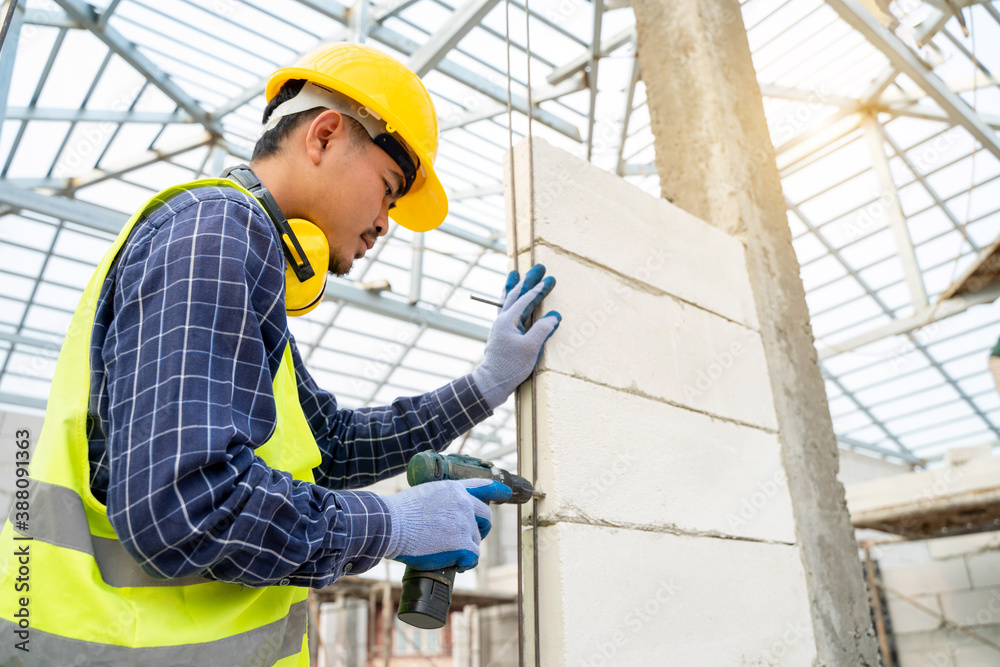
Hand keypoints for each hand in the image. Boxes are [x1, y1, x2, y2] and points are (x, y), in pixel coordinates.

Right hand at [383, 478, 511, 570]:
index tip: (506, 492)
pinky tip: (456, 565)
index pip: (481, 485)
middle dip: (481, 528)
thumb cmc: (398, 513)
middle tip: (468, 539)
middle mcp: (464, 503)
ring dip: (466, 548)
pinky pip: (473, 557)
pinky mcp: (462, 544)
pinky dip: (466, 563)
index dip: (496, 489)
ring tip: (448, 553)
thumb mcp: (423, 495)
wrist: (390, 525)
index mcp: (453, 489)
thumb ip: (440, 501)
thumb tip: (443, 516)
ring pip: (476, 539)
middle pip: (486, 516)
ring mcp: (464, 523)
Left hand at [472, 264, 560, 409]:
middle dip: (527, 280)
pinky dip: (510, 301)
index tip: (550, 278)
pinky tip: (512, 300)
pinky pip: (506, 311)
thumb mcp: (531, 349)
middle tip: (538, 267)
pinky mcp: (501, 334)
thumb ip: (542, 330)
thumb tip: (554, 316)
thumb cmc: (511, 366)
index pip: (526, 299)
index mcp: (508, 320)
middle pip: (516, 294)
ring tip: (515, 274)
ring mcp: (500, 327)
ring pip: (508, 300)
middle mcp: (502, 320)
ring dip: (515, 286)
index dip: (539, 288)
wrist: (491, 382)